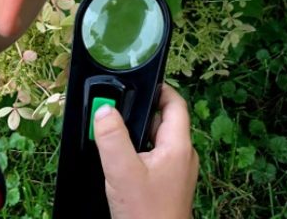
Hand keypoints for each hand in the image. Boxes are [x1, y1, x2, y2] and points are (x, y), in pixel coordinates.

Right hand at [93, 83, 198, 218]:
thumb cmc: (146, 215)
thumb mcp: (122, 171)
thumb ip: (111, 137)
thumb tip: (104, 110)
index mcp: (178, 146)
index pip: (175, 104)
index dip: (160, 89)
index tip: (139, 82)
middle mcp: (182, 156)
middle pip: (163, 122)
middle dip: (139, 114)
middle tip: (116, 110)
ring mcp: (177, 173)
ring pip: (157, 142)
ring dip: (137, 136)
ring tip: (114, 136)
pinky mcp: (168, 187)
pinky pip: (154, 160)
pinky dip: (138, 155)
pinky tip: (120, 164)